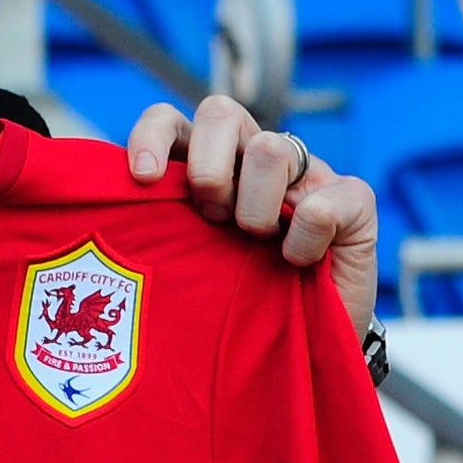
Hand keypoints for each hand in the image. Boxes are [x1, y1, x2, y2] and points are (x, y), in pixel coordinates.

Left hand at [126, 95, 378, 339]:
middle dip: (208, 168)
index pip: (170, 120)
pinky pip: (322, 202)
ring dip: (256, 208)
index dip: (152, 136)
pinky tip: (299, 264)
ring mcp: (307, 175)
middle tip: (212, 219)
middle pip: (220, 113)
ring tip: (258, 244)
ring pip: (272, 148)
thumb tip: (108, 215)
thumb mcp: (188, 263)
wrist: (302, 349)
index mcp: (208, 166)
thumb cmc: (236, 304)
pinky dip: (304, 241)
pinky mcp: (354, 201)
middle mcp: (254, 160)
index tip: (142, 178)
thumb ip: (159, 230)